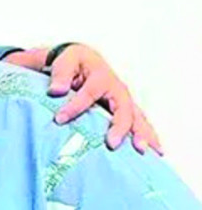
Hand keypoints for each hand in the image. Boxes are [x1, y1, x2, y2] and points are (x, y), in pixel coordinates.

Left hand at [46, 43, 161, 154]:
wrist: (84, 59)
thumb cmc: (74, 61)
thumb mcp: (65, 61)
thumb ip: (61, 75)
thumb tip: (56, 90)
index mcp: (101, 76)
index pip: (89, 94)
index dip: (74, 107)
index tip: (59, 119)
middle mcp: (117, 89)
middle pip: (123, 108)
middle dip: (119, 126)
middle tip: (111, 144)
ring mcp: (125, 100)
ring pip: (137, 118)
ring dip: (141, 134)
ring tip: (141, 150)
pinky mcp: (127, 109)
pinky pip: (140, 122)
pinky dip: (148, 135)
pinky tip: (155, 151)